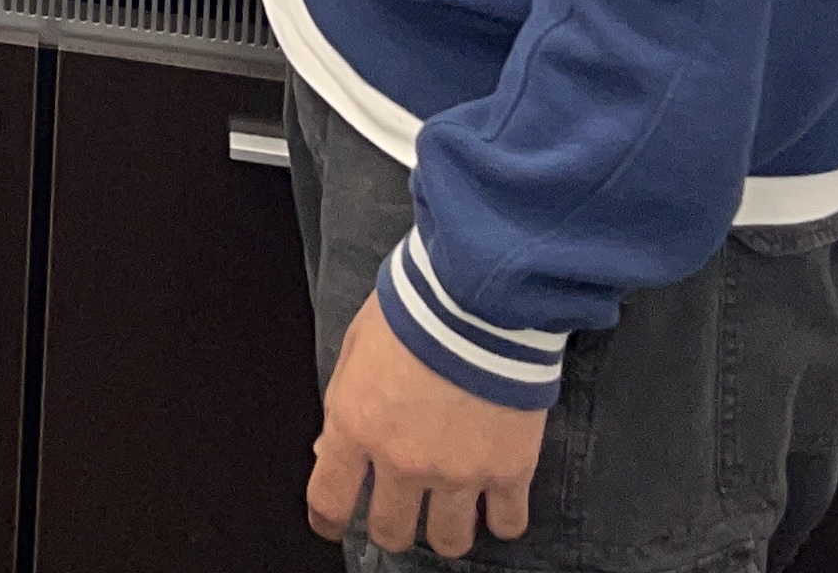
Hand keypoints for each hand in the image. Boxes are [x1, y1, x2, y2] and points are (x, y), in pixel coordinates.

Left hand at [306, 294, 545, 559]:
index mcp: (356, 427)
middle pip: (391, 531)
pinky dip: (501, 520)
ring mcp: (457, 472)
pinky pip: (507, 523)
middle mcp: (403, 461)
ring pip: (449, 540)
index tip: (333, 523)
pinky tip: (496, 504)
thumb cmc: (412, 309)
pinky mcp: (508, 470)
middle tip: (401, 513)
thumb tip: (328, 447)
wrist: (477, 296)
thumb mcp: (355, 348)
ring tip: (450, 512)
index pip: (329, 499)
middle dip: (392, 527)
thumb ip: (343, 404)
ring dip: (445, 532)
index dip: (329, 519)